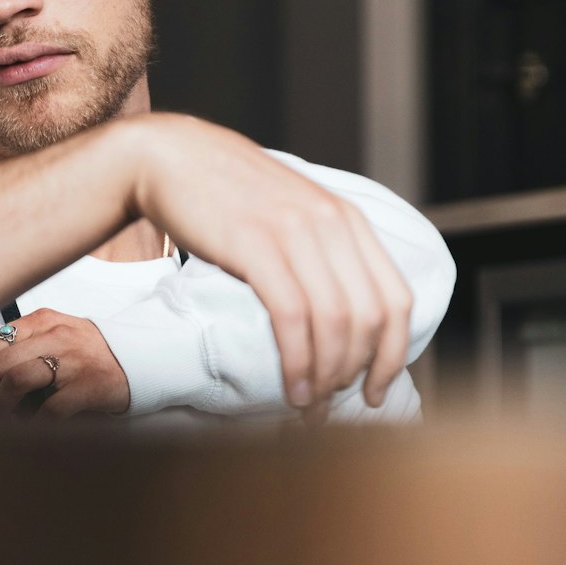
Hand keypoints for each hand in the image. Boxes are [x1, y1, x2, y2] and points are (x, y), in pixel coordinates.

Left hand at [0, 308, 130, 419]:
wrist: (140, 362)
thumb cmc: (90, 354)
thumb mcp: (56, 335)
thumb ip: (22, 344)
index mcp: (43, 321)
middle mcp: (56, 336)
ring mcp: (72, 361)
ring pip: (16, 381)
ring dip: (5, 409)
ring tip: (11, 420)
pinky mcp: (87, 388)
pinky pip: (48, 411)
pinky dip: (35, 425)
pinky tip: (37, 427)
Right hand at [125, 116, 414, 413]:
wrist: (168, 157)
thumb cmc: (224, 194)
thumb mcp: (290, 211)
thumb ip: (320, 247)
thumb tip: (337, 314)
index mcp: (348, 219)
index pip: (397, 298)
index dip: (392, 354)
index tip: (373, 391)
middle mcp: (332, 223)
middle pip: (370, 318)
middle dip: (357, 374)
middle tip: (333, 407)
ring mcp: (295, 231)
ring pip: (335, 322)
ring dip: (325, 376)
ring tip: (308, 408)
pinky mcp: (256, 244)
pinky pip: (292, 316)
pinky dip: (297, 361)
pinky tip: (290, 388)